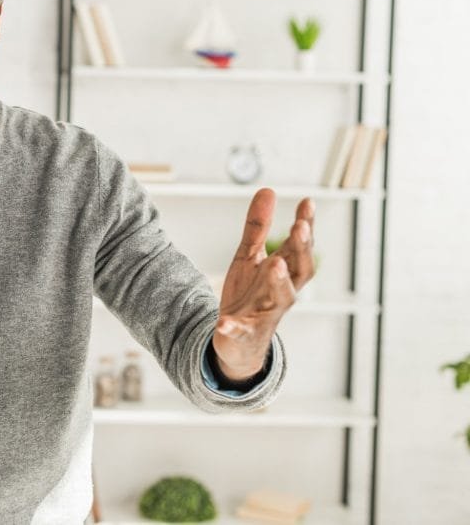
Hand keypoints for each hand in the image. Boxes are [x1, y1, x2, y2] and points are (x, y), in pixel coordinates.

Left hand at [213, 188, 315, 380]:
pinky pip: (239, 330)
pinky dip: (233, 326)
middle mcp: (281, 293)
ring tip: (275, 263)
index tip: (308, 202)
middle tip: (300, 227)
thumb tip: (268, 190)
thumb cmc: (249, 295)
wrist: (237, 342)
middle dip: (301, 249)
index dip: (306, 227)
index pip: (299, 248)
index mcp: (284, 273)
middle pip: (299, 271)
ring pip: (278, 299)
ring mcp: (264, 314)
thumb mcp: (249, 256)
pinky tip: (223, 322)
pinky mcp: (242, 333)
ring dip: (278, 281)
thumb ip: (257, 227)